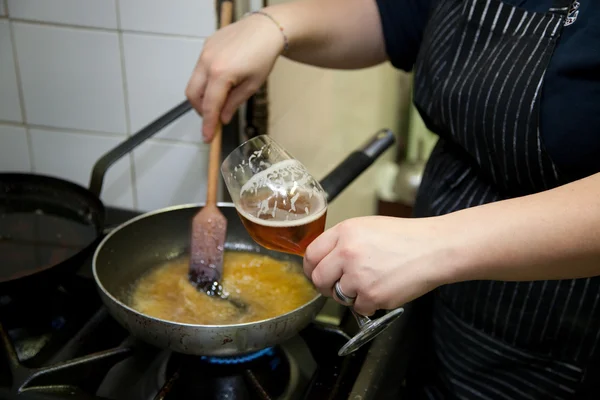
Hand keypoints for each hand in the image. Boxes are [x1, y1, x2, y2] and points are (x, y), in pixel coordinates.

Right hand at [185, 13, 284, 141]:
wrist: (265, 29)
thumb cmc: (263, 56)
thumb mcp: (252, 86)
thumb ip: (234, 103)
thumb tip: (222, 118)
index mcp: (221, 74)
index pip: (210, 106)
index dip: (208, 124)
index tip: (208, 137)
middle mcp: (208, 62)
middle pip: (193, 95)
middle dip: (201, 110)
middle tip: (214, 118)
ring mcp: (204, 52)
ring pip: (194, 82)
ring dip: (203, 95)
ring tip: (220, 99)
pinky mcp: (206, 46)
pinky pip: (199, 69)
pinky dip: (206, 80)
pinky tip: (221, 81)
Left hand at [303, 216, 457, 315]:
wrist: (434, 248)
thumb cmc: (405, 237)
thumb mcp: (367, 227)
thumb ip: (342, 242)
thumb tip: (323, 259)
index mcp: (344, 232)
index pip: (311, 254)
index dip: (311, 267)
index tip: (315, 273)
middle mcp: (347, 252)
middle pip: (319, 278)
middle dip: (326, 286)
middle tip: (338, 286)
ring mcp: (358, 275)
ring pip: (338, 296)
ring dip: (351, 295)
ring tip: (371, 282)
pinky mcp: (372, 295)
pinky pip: (358, 308)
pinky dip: (369, 304)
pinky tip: (383, 289)